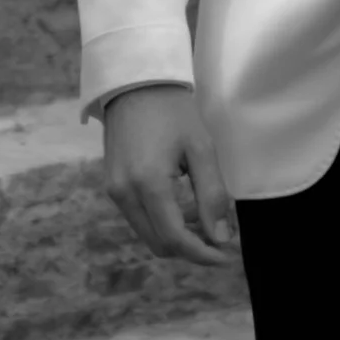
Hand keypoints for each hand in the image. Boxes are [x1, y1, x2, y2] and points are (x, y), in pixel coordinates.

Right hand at [102, 82, 239, 270]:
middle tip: (220, 234)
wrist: (136, 83)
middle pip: (159, 244)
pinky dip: (162, 222)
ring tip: (205, 218)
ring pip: (148, 234)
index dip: (203, 254)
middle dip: (191, 248)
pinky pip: (139, 218)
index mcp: (148, 184)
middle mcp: (124, 193)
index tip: (226, 255)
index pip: (176, 238)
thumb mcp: (201, 149)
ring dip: (177, 236)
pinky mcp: (112, 185)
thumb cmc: (173, 111)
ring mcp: (114, 191)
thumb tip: (221, 238)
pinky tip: (183, 206)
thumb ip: (212, 196)